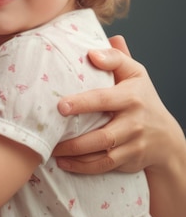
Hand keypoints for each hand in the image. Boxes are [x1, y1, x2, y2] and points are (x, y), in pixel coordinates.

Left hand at [53, 35, 183, 173]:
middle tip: (50, 133)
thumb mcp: (135, 73)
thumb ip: (115, 57)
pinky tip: (63, 162)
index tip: (61, 105)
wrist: (167, 137)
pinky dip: (83, 166)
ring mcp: (133, 144)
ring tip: (50, 148)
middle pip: (104, 133)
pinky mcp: (129, 160)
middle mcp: (134, 122)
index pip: (105, 99)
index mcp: (132, 96)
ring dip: (74, 153)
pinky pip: (104, 166)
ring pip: (102, 153)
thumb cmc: (141, 96)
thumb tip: (92, 50)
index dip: (83, 103)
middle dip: (76, 137)